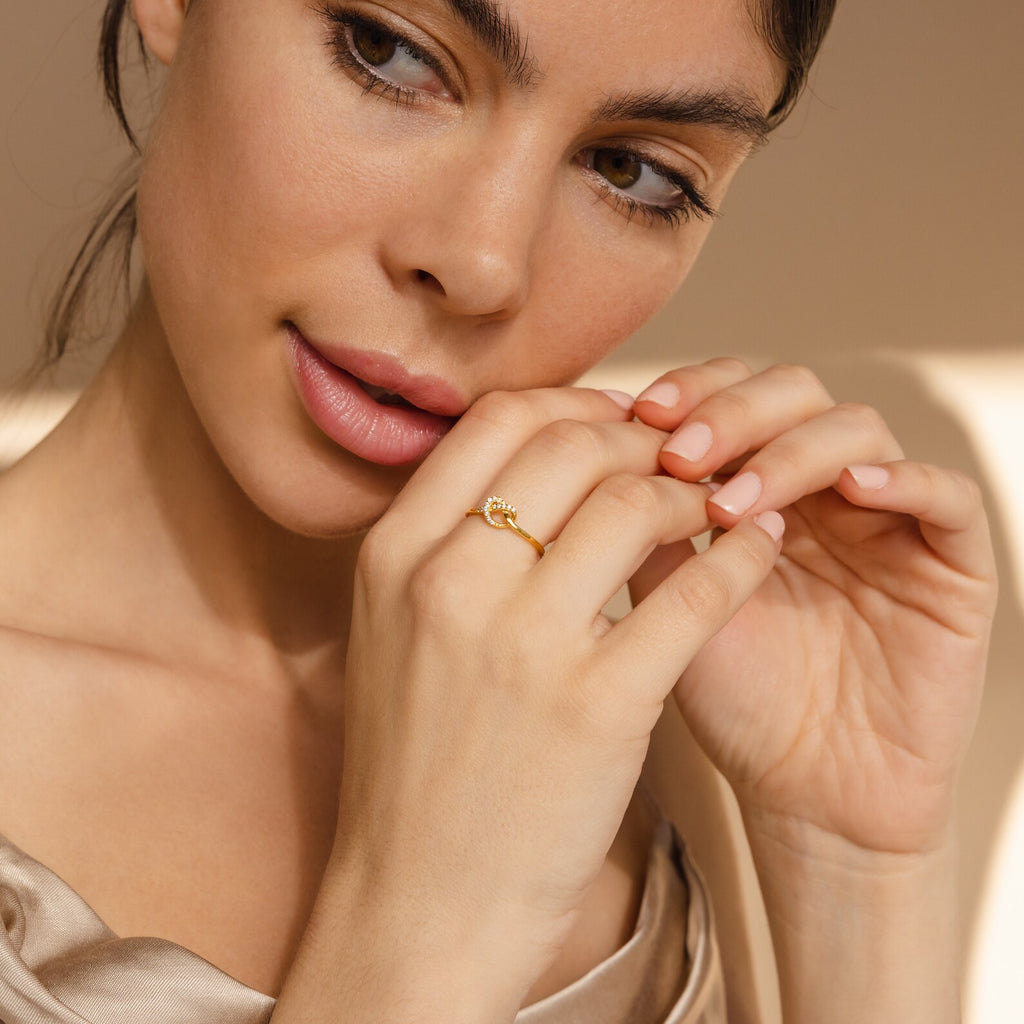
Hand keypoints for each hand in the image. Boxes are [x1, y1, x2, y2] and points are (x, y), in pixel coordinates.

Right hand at [331, 385, 782, 1009]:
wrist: (420, 897)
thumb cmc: (416, 762)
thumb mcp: (397, 629)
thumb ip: (449, 541)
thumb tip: (538, 462)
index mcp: (394, 553)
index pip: (496, 419)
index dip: (570, 403)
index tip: (613, 423)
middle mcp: (450, 581)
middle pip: (569, 442)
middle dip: (637, 438)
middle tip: (673, 458)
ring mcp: (522, 642)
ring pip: (635, 501)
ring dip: (688, 493)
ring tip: (711, 506)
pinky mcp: (598, 705)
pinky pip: (692, 589)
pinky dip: (736, 555)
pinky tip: (751, 551)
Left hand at [631, 359, 996, 857]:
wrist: (805, 791)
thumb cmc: (734, 699)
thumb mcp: (671, 602)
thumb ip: (650, 527)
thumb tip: (610, 446)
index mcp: (758, 487)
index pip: (732, 397)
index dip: (692, 393)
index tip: (639, 416)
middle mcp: (822, 490)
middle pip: (794, 392)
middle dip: (733, 412)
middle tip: (679, 452)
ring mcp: (888, 521)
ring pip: (858, 430)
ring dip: (790, 451)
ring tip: (734, 501)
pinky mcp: (952, 566)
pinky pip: (948, 497)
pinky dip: (904, 479)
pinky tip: (851, 488)